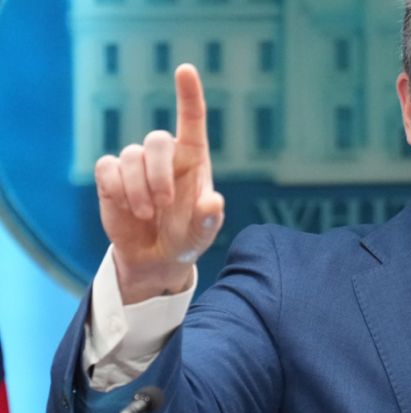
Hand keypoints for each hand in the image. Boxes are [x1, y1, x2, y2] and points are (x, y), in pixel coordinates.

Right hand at [94, 64, 223, 303]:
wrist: (155, 256)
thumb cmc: (186, 238)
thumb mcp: (202, 233)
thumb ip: (209, 218)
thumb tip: (213, 202)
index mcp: (194, 159)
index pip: (192, 119)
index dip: (189, 94)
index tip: (185, 69)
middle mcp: (165, 156)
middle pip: (156, 140)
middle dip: (157, 174)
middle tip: (163, 205)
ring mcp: (137, 163)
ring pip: (130, 157)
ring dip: (137, 190)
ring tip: (147, 215)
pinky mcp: (111, 175)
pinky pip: (107, 168)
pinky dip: (116, 190)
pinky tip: (126, 208)